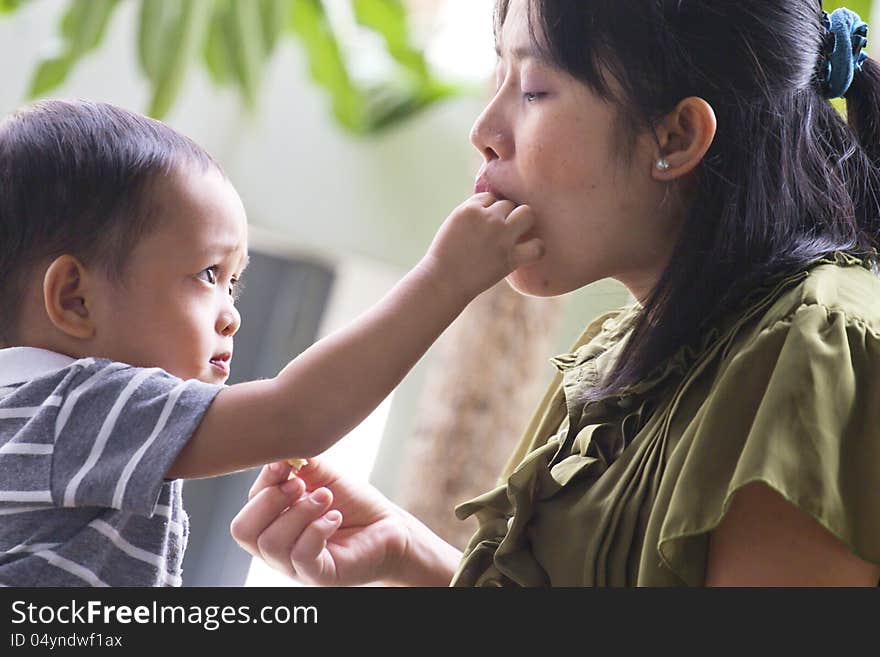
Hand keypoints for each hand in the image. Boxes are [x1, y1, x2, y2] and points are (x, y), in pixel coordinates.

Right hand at [230, 458, 453, 585]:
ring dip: (300, 511)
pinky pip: (302, 555)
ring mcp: (296, 566)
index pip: (245, 508)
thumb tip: (277, 455)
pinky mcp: (319, 575)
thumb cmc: (353, 503)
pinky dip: (318, 528)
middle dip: (270, 500)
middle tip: (301, 485)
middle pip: (243, 531)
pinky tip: (334, 517)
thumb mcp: (323, 476)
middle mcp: (277, 548)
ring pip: (271, 543)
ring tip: (326, 498)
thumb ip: (298, 465)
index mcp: (271, 525)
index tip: (287, 466)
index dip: (263, 484)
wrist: (388, 526)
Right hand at [419, 193, 543, 302]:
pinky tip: (528, 251)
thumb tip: (494, 206)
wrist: (443, 282)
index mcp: (470, 209)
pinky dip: (536, 248)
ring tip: (515, 236)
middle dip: (506, 215)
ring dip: (523, 223)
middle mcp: (488, 218)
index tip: (484, 225)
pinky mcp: (510, 257)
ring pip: (526, 214)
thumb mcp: (454, 223)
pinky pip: (537, 246)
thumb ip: (472, 212)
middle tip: (500, 232)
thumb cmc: (446, 256)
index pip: (491, 197)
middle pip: (509, 204)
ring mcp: (501, 237)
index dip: (490, 211)